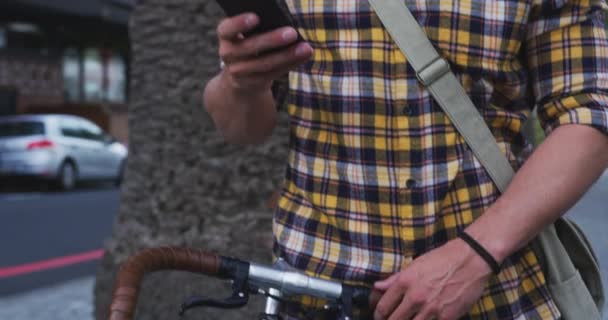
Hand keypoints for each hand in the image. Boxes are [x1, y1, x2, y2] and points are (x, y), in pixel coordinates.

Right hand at [216, 13, 312, 92]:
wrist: (240, 74)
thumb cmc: (249, 43)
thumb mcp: (247, 34)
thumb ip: (259, 29)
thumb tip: (284, 25)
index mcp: (225, 35)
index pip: (227, 28)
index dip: (239, 23)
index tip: (256, 17)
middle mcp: (227, 54)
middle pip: (249, 48)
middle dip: (272, 40)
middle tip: (292, 33)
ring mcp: (238, 72)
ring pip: (264, 64)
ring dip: (287, 56)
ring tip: (305, 48)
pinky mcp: (252, 83)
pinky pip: (273, 74)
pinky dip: (290, 64)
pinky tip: (303, 56)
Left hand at [373, 239, 492, 319]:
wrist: (471, 259)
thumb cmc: (442, 259)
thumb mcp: (415, 264)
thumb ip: (395, 278)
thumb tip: (377, 286)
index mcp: (405, 282)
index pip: (383, 307)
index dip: (378, 315)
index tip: (379, 317)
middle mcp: (416, 297)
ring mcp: (431, 309)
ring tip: (408, 319)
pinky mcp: (447, 317)